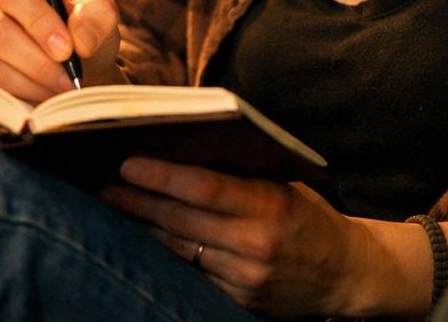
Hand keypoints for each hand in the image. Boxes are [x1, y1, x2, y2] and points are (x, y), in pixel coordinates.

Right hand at [0, 0, 123, 100]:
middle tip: (68, 76)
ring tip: (61, 87)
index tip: (66, 48)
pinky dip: (20, 97)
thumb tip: (78, 36)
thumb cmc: (80, 34)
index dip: (37, 19)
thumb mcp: (99, 17)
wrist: (71, 68)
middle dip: (38, 60)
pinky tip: (44, 97)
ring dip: (31, 82)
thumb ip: (97, 15)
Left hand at [99, 158, 365, 316]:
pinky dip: (163, 256)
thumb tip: (187, 147)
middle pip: (181, 220)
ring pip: (178, 250)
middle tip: (102, 185)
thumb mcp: (286, 184)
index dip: (162, 176)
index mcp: (269, 203)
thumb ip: (243, 172)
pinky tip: (141, 241)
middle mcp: (254, 242)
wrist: (346, 276)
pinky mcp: (238, 301)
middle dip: (137, 202)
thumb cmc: (310, 217)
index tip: (128, 163)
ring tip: (111, 209)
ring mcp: (244, 277)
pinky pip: (190, 274)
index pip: (204, 187)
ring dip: (141, 229)